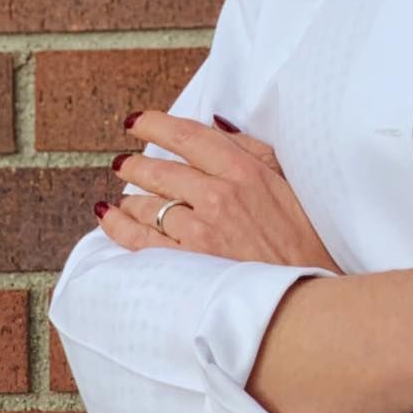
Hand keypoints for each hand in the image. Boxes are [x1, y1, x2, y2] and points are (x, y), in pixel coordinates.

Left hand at [95, 109, 344, 274]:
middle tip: (123, 161)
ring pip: (148, 203)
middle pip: (161, 170)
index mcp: (243, 169)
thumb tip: (216, 124)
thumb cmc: (300, 232)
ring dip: (130, 196)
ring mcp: (199, 230)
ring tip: (124, 196)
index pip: (188, 136)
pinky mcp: (187, 263)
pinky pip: (140, 239)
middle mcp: (217, 195)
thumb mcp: (283, 177)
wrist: (303, 290)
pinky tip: (109, 216)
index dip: (155, 124)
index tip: (136, 121)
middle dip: (135, 163)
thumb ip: (249, 147)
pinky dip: (118, 225)